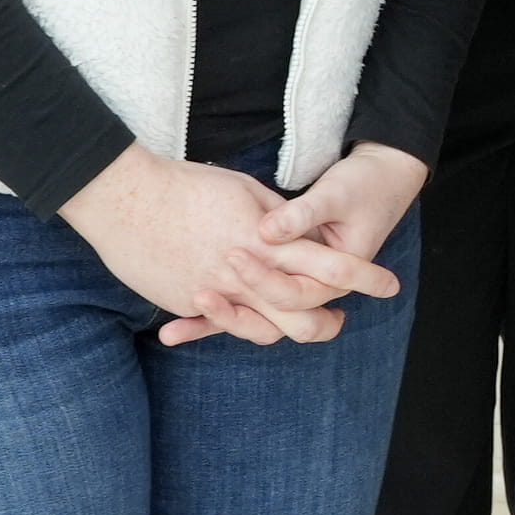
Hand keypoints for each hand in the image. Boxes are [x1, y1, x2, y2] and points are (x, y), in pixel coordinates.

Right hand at [61, 146, 402, 343]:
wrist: (126, 199)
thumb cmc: (188, 185)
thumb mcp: (244, 189)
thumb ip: (278, 217)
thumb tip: (298, 234)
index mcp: (269, 241)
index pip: (330, 266)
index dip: (364, 277)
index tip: (389, 284)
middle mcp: (247, 274)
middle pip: (302, 316)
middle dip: (328, 323)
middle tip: (341, 319)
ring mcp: (214, 293)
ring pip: (263, 329)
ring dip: (286, 328)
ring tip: (302, 323)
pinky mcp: (185, 301)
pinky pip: (217, 325)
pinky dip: (231, 327)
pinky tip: (244, 324)